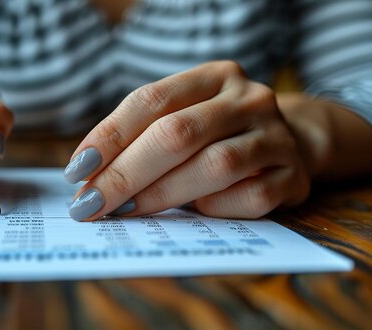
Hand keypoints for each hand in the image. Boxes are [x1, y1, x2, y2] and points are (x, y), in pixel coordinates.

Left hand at [64, 61, 310, 220]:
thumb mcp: (184, 119)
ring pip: (214, 166)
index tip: (77, 170)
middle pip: (177, 134)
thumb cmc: (217, 134)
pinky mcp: (294, 176)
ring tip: (124, 211)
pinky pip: (250, 197)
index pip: (150, 101)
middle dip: (125, 174)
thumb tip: (88, 177)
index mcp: (214, 76)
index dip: (109, 136)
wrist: (292, 142)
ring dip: (160, 195)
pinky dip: (215, 208)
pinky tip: (196, 212)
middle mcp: (249, 99)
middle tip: (89, 204)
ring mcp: (277, 136)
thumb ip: (144, 137)